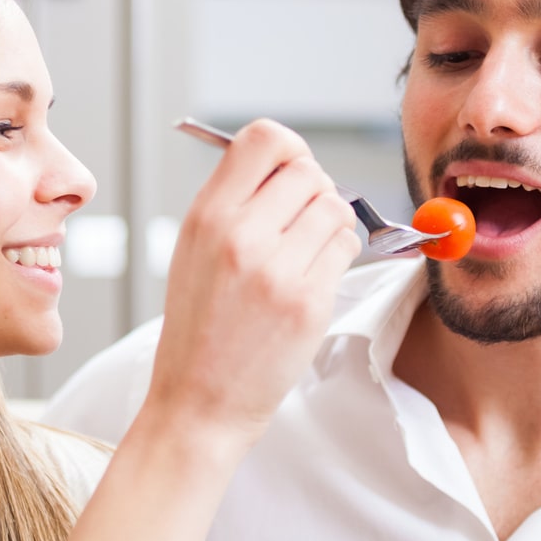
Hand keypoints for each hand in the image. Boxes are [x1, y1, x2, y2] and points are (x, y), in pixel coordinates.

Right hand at [148, 119, 359, 442]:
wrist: (199, 402)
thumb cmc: (199, 327)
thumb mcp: (193, 252)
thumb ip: (234, 203)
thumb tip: (288, 162)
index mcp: (206, 216)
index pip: (263, 138)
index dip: (290, 148)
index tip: (292, 170)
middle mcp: (240, 236)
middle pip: (309, 171)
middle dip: (315, 190)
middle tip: (302, 221)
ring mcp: (277, 270)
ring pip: (336, 206)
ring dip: (331, 224)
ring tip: (307, 252)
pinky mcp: (309, 301)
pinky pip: (347, 247)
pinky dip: (339, 254)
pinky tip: (314, 276)